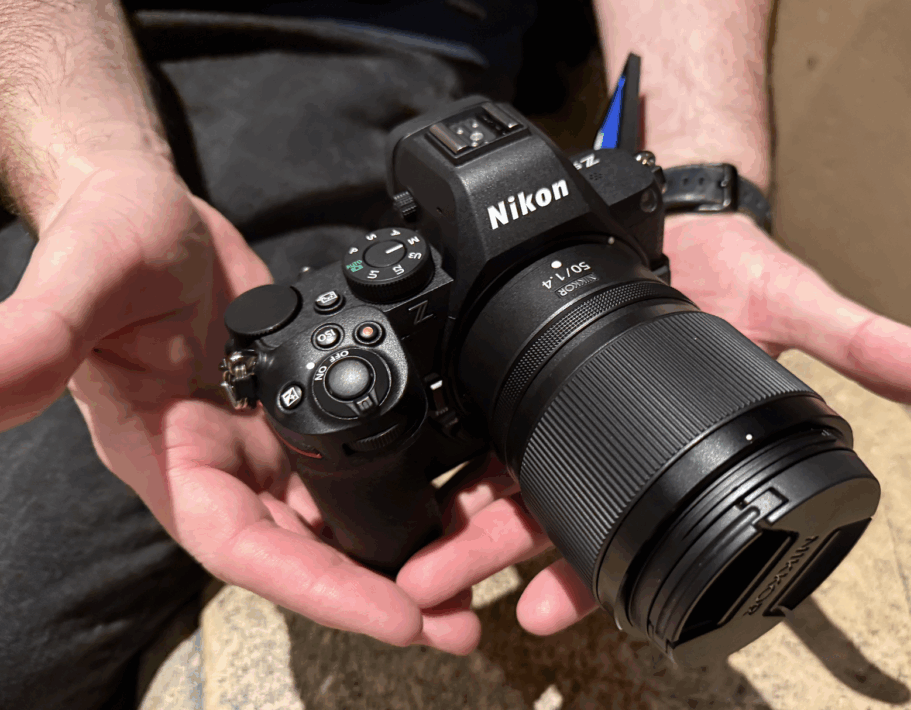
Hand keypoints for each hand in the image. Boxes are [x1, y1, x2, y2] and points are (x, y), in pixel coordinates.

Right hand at [0, 152, 480, 653]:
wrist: (149, 210)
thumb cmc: (104, 238)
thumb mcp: (79, 282)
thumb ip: (38, 338)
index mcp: (167, 457)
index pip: (242, 549)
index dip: (316, 589)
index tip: (397, 618)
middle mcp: (218, 464)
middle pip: (303, 550)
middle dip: (378, 593)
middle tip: (460, 623)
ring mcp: (260, 439)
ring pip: (334, 512)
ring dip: (399, 548)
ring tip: (475, 574)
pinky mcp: (293, 408)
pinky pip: (351, 458)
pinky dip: (398, 481)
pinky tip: (448, 495)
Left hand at [397, 212, 910, 643]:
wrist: (681, 216)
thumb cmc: (738, 271)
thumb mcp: (800, 305)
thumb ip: (870, 345)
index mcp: (664, 453)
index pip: (627, 531)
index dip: (588, 578)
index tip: (548, 612)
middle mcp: (609, 448)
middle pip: (548, 524)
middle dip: (498, 568)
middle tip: (441, 602)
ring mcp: (560, 418)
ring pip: (504, 492)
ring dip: (461, 534)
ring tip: (414, 571)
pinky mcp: (522, 383)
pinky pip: (483, 434)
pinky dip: (451, 469)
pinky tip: (414, 495)